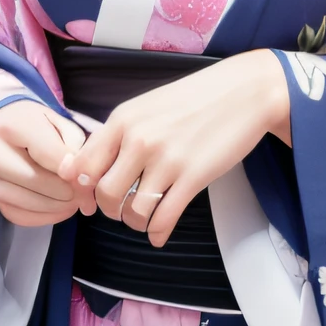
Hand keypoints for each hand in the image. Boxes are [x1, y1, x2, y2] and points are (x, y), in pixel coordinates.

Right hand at [0, 99, 88, 227]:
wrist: (11, 131)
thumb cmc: (42, 126)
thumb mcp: (62, 124)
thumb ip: (75, 147)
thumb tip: (79, 181)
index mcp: (11, 125)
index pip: (46, 152)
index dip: (71, 168)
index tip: (87, 176)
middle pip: (34, 179)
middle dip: (66, 191)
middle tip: (86, 195)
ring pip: (26, 201)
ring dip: (57, 206)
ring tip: (76, 201)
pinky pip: (20, 216)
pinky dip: (45, 216)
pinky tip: (60, 208)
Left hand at [63, 49, 290, 247]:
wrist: (243, 92)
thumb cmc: (194, 99)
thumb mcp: (147, 106)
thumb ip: (117, 134)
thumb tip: (86, 169)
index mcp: (122, 119)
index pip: (83, 166)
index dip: (81, 191)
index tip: (90, 201)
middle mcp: (139, 139)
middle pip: (105, 194)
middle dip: (109, 210)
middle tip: (121, 209)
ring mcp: (167, 159)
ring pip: (133, 211)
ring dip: (134, 223)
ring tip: (143, 219)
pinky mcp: (193, 177)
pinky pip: (164, 218)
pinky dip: (157, 233)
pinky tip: (159, 234)